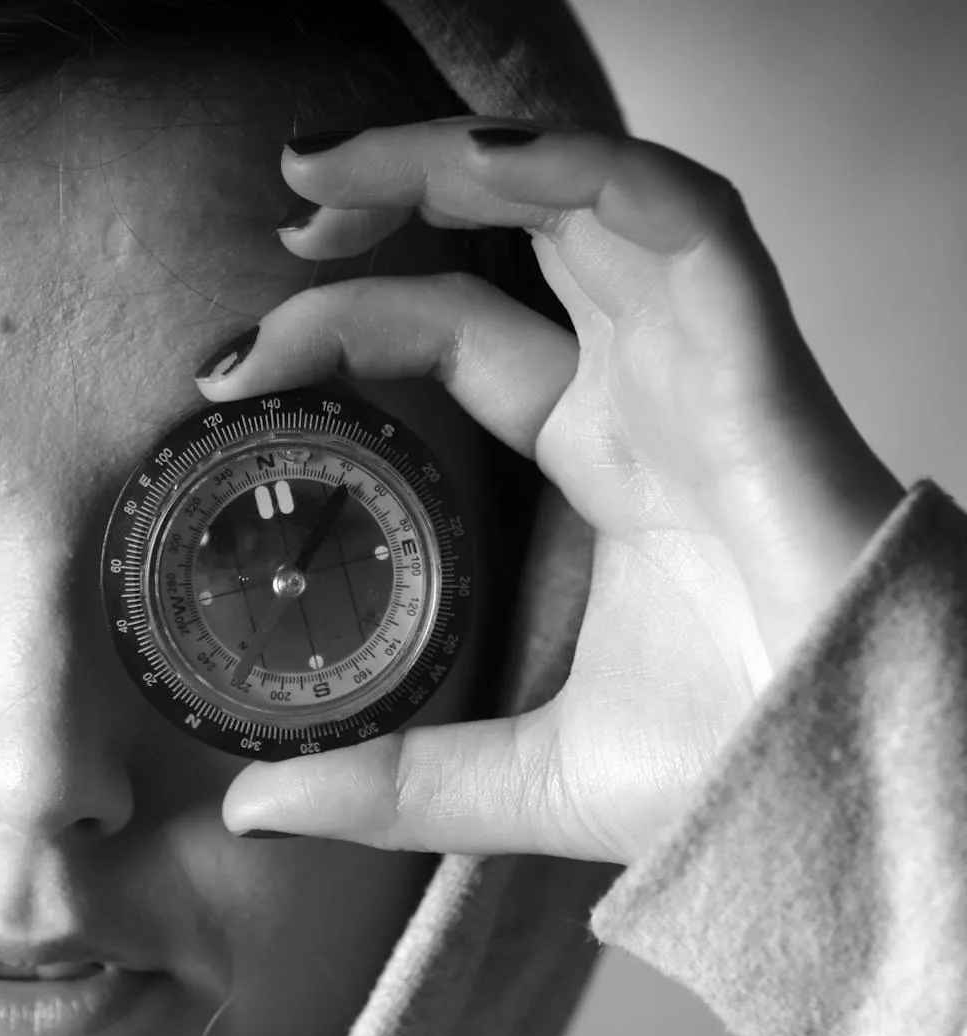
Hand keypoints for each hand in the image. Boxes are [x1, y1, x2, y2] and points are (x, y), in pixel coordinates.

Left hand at [202, 118, 904, 865]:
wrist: (866, 815)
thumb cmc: (744, 774)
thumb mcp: (522, 778)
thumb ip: (390, 783)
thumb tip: (252, 810)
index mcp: (603, 458)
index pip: (459, 335)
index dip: (349, 323)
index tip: (230, 369)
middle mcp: (650, 392)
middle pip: (518, 239)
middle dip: (399, 190)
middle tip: (287, 196)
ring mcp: (706, 372)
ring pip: (588, 204)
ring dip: (458, 160)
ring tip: (325, 169)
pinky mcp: (761, 375)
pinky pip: (691, 227)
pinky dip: (590, 174)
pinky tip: (486, 162)